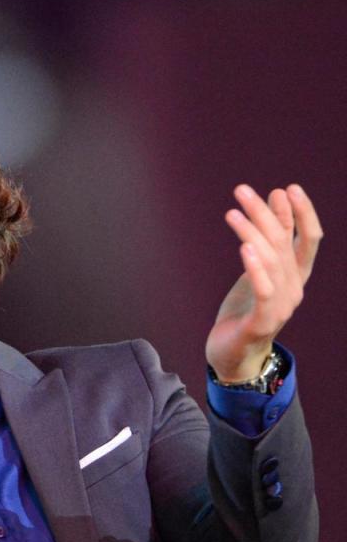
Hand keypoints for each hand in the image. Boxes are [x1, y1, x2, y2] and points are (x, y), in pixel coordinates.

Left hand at [205, 184, 322, 381]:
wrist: (233, 354)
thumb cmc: (246, 308)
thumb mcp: (258, 267)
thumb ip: (271, 236)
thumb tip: (277, 195)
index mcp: (295, 276)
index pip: (309, 240)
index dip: (302, 213)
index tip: (288, 188)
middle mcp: (294, 289)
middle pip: (284, 244)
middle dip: (266, 214)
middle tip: (242, 190)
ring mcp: (281, 306)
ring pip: (272, 263)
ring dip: (253, 234)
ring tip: (233, 213)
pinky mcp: (262, 322)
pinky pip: (264, 291)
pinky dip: (257, 269)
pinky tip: (245, 249)